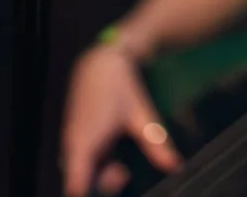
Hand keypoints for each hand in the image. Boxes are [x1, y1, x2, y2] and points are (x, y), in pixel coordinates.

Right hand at [60, 45, 179, 195]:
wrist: (100, 62)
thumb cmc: (120, 86)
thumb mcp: (142, 115)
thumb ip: (156, 143)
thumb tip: (175, 166)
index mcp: (84, 143)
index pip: (75, 184)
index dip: (84, 195)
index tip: (112, 187)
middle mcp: (72, 146)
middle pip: (81, 183)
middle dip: (104, 186)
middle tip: (124, 174)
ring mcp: (72, 143)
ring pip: (81, 174)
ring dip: (101, 176)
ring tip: (122, 168)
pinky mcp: (75, 139)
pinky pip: (82, 164)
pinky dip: (98, 167)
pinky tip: (115, 159)